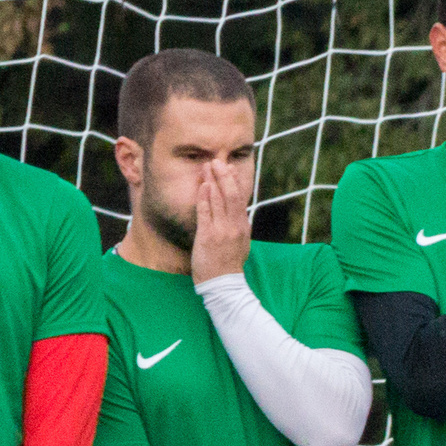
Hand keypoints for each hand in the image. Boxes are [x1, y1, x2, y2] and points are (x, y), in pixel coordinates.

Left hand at [190, 166, 251, 285]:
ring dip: (212, 181)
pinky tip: (202, 185)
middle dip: (224, 176)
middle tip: (217, 160)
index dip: (234, 181)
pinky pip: (206, 212)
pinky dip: (204, 197)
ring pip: (219, 200)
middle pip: (232, 195)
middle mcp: (235, 226)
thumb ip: (238, 226)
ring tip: (207, 166)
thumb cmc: (228, 265)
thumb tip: (237, 212)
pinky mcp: (208, 236)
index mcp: (243, 226)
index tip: (229, 167)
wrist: (224, 285)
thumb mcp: (240, 243)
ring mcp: (222, 230)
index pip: (240, 199)